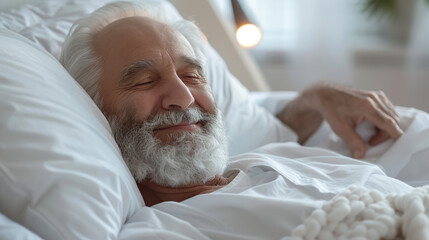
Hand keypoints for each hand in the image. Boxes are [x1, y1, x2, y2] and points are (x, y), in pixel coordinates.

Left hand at [278, 83, 402, 157]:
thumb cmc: (331, 109)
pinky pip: (389, 110)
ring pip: (392, 115)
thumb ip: (352, 141)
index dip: (396, 135)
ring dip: (386, 127)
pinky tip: (373, 124)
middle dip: (386, 134)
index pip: (389, 123)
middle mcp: (375, 99)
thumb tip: (360, 155)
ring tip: (370, 134)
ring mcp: (377, 96)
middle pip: (393, 120)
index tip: (399, 146)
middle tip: (371, 141)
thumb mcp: (340, 128)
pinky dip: (385, 119)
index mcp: (367, 106)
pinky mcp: (377, 95)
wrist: (326, 94)